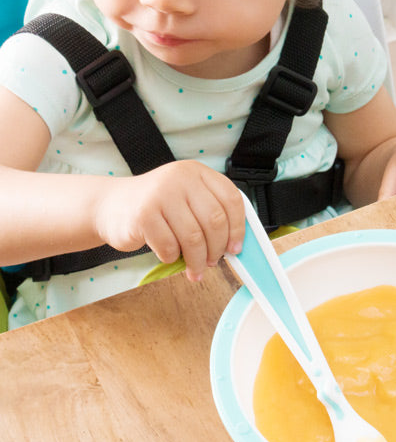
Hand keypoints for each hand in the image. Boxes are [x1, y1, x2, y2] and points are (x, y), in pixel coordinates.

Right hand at [95, 160, 244, 280]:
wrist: (111, 205)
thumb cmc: (156, 208)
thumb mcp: (186, 200)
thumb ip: (210, 213)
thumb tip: (234, 246)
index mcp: (197, 172)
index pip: (231, 199)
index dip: (238, 228)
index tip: (235, 248)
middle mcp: (180, 178)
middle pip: (215, 221)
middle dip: (217, 249)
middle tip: (212, 262)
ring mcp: (161, 194)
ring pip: (194, 238)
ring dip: (197, 260)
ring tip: (195, 269)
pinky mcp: (143, 214)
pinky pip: (169, 246)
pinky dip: (172, 257)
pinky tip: (169, 255)